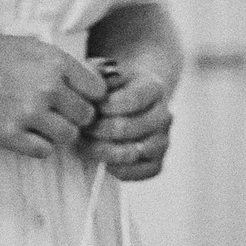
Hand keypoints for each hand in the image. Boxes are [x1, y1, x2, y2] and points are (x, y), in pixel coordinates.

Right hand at [0, 29, 105, 157]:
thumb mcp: (32, 47)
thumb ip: (63, 67)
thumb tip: (99, 86)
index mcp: (55, 61)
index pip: (98, 91)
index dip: (89, 98)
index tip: (76, 99)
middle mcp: (46, 86)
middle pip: (86, 116)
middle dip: (74, 117)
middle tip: (54, 113)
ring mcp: (28, 111)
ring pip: (68, 137)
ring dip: (57, 134)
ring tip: (37, 122)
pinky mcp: (9, 134)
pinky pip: (44, 151)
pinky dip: (37, 145)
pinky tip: (23, 132)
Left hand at [79, 65, 173, 181]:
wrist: (128, 103)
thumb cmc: (110, 88)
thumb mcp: (105, 73)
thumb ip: (96, 76)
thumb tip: (91, 91)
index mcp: (154, 88)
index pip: (133, 99)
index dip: (106, 106)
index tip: (89, 107)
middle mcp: (164, 115)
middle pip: (128, 128)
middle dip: (98, 129)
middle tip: (81, 128)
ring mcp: (163, 140)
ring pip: (133, 152)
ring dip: (103, 151)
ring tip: (86, 143)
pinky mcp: (158, 162)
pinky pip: (139, 172)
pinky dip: (118, 169)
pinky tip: (103, 160)